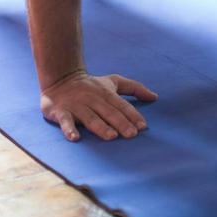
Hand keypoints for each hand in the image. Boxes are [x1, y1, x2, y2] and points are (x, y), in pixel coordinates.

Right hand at [40, 69, 157, 141]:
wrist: (60, 78)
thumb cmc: (91, 85)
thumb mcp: (114, 82)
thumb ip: (134, 88)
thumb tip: (155, 97)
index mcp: (106, 93)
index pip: (122, 105)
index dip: (132, 115)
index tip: (143, 126)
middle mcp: (93, 99)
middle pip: (109, 112)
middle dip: (121, 123)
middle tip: (132, 134)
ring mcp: (77, 106)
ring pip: (90, 117)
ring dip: (101, 127)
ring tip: (111, 136)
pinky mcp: (61, 112)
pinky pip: (65, 121)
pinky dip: (69, 129)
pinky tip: (75, 138)